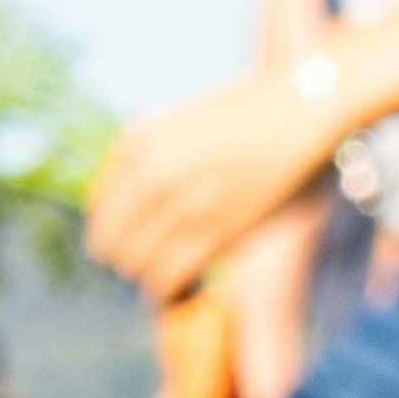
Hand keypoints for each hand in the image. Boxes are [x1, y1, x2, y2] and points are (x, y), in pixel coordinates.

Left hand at [82, 62, 355, 301]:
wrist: (300, 107)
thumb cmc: (247, 117)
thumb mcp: (176, 124)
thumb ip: (144, 160)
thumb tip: (126, 207)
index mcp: (134, 142)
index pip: (98, 210)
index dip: (111, 233)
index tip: (132, 243)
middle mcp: (147, 171)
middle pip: (108, 244)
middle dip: (125, 260)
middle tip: (150, 265)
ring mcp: (179, 201)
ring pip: (134, 265)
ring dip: (147, 278)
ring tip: (169, 279)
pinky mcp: (213, 228)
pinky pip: (167, 276)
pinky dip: (167, 290)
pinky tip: (182, 288)